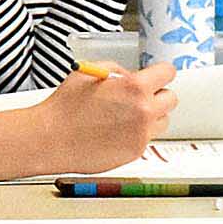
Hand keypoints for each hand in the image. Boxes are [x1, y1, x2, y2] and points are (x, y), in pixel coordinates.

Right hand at [38, 61, 176, 171]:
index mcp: (135, 87)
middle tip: (140, 97)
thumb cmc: (65, 106)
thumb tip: (130, 75)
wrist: (51, 138)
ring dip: (151, 117)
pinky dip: (136, 134)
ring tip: (125, 116)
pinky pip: (146, 138)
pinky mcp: (135, 152)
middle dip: (158, 95)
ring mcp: (141, 134)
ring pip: (162, 122)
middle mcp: (144, 111)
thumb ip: (117, 71)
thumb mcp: (90, 72)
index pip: (168, 73)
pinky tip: (115, 131)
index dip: (160, 73)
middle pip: (171, 99)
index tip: (156, 76)